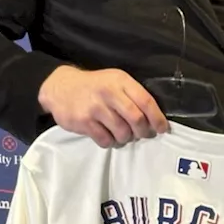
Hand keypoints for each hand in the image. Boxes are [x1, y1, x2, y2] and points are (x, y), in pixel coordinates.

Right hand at [37, 66, 168, 147]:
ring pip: (122, 132)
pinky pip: (105, 140)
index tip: (163, 128)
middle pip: (136, 118)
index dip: (157, 118)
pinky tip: (108, 136)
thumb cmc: (94, 86)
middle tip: (143, 134)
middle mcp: (108, 93)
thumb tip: (153, 118)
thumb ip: (132, 95)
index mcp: (120, 81)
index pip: (146, 101)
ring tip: (123, 135)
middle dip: (143, 131)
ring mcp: (95, 108)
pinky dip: (110, 142)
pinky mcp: (83, 121)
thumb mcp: (114, 81)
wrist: (61, 87)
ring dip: (126, 138)